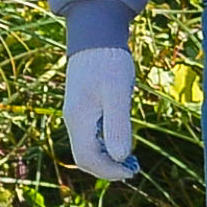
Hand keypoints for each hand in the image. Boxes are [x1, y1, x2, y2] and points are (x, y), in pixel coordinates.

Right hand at [63, 42, 137, 182]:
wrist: (96, 34)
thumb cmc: (109, 62)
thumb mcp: (117, 93)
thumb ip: (118, 126)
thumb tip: (120, 157)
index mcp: (79, 119)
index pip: (87, 159)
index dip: (108, 171)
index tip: (131, 171)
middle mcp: (73, 119)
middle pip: (85, 157)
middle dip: (108, 168)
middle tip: (133, 169)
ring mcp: (77, 113)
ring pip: (88, 147)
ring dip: (108, 157)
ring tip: (131, 159)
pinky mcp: (83, 106)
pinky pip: (91, 135)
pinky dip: (106, 144)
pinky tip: (122, 139)